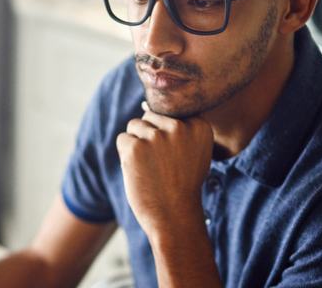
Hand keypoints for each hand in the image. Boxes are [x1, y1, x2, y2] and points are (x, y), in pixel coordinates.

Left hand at [116, 101, 214, 237]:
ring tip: (151, 168)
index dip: (167, 137)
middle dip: (150, 138)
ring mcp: (157, 136)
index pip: (169, 113)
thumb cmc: (182, 184)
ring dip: (137, 145)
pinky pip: (122, 139)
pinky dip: (125, 156)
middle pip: (150, 116)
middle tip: (161, 165)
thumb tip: (144, 105)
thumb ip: (179, 128)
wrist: (174, 216)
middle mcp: (179, 127)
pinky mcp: (136, 147)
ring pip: (135, 126)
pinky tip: (139, 171)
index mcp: (199, 125)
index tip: (175, 158)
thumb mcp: (194, 152)